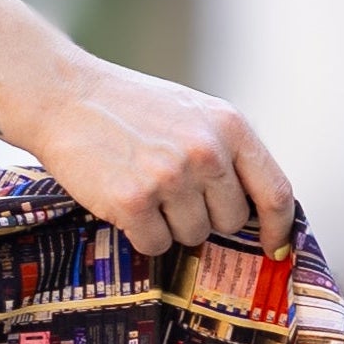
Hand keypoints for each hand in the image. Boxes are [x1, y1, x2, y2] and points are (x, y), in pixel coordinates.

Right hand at [0, 55, 296, 260]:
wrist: (64, 96)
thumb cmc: (127, 107)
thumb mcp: (191, 113)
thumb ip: (226, 150)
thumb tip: (256, 207)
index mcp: (229, 126)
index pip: (275, 192)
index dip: (278, 228)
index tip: (272, 247)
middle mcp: (206, 152)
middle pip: (230, 221)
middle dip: (205, 217)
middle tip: (171, 193)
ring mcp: (170, 177)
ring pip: (192, 235)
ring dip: (169, 225)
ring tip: (143, 189)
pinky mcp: (132, 201)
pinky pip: (154, 243)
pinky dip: (140, 233)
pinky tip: (123, 201)